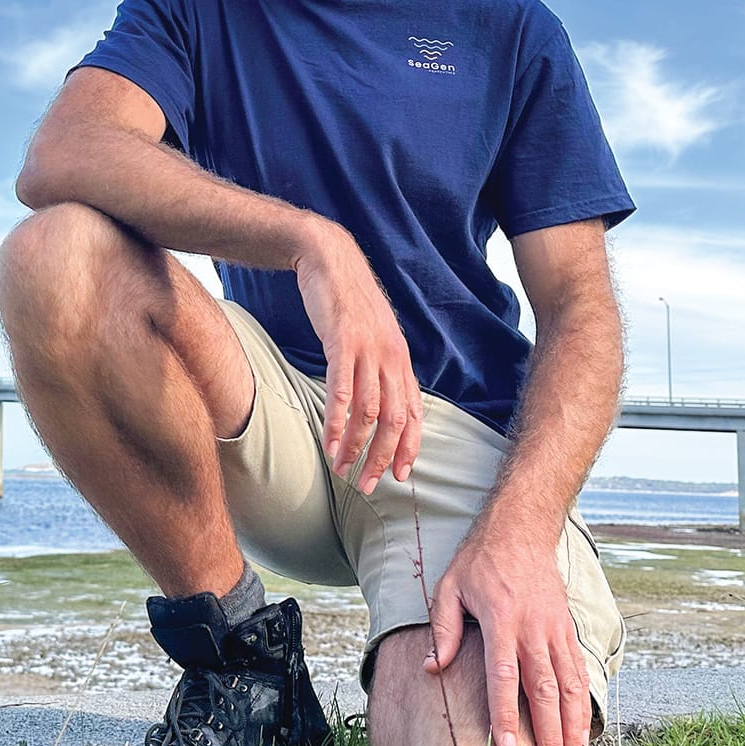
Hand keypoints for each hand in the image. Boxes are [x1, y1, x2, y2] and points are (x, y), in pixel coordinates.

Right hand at [293, 225, 421, 493]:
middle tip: (371, 486)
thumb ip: (378, 366)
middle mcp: (391, 358)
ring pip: (369, 410)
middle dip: (384, 457)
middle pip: (395, 419)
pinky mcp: (343, 342)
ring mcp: (368, 350)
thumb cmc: (348, 301)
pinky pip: (342, 390)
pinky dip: (338, 421)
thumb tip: (377, 400)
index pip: (414, 413)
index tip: (401, 476)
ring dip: (357, 446)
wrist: (331, 259)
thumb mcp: (373, 335)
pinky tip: (330, 443)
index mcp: (400, 359)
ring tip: (343, 470)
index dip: (409, 448)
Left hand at [424, 518, 588, 745]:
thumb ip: (444, 628)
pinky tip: (582, 732)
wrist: (522, 528)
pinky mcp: (567, 629)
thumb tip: (434, 669)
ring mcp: (555, 629)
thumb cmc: (479, 560)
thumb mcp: (450, 586)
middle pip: (544, 690)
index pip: (504, 676)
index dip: (505, 714)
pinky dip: (582, 705)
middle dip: (550, 735)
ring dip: (572, 727)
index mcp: (500, 619)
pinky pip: (578, 672)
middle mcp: (533, 628)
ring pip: (569, 686)